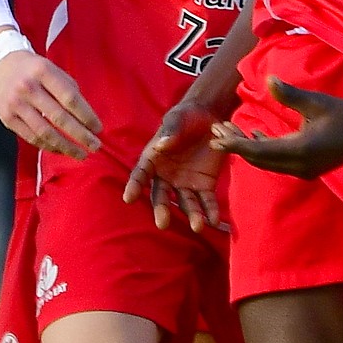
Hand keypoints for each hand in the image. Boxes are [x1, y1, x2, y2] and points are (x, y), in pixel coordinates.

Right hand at [0, 49, 98, 158]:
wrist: (1, 65)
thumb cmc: (34, 70)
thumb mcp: (53, 69)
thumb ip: (69, 89)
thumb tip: (87, 118)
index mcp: (43, 71)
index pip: (70, 98)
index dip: (86, 116)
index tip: (98, 128)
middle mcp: (27, 87)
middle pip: (59, 118)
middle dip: (80, 135)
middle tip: (95, 145)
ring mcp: (15, 104)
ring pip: (44, 132)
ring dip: (66, 147)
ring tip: (80, 154)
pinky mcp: (7, 118)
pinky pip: (31, 138)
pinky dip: (48, 146)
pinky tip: (61, 149)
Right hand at [124, 96, 228, 232]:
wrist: (208, 117)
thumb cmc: (185, 116)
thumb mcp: (176, 118)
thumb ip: (170, 130)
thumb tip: (162, 144)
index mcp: (153, 159)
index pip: (141, 174)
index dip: (134, 185)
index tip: (128, 198)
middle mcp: (166, 176)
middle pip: (162, 195)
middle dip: (162, 209)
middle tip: (162, 223)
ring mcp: (185, 183)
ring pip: (186, 203)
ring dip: (192, 215)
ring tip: (198, 226)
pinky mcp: (204, 185)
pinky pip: (206, 200)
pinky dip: (210, 210)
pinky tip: (213, 220)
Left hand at [211, 77, 342, 178]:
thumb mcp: (316, 102)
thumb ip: (290, 95)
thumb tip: (268, 79)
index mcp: (300, 150)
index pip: (259, 150)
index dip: (236, 145)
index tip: (216, 139)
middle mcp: (299, 165)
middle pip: (259, 159)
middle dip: (237, 145)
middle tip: (216, 131)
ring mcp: (303, 170)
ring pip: (267, 161)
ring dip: (248, 148)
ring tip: (228, 132)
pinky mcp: (307, 168)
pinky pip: (277, 161)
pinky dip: (263, 150)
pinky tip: (253, 135)